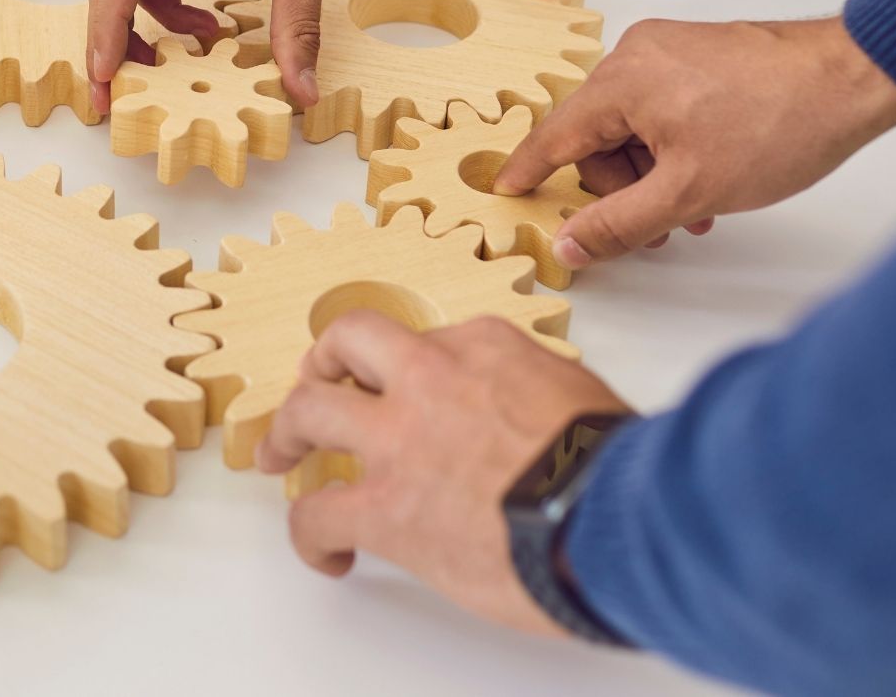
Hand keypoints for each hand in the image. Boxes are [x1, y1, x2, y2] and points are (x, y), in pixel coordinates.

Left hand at [257, 311, 627, 632]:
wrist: (614, 515)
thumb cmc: (617, 468)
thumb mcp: (582, 396)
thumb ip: (541, 397)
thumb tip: (538, 429)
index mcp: (485, 346)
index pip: (428, 342)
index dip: (415, 370)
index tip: (416, 392)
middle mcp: (430, 377)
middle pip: (349, 344)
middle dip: (323, 365)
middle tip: (314, 389)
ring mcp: (398, 440)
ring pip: (309, 411)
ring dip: (287, 434)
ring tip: (278, 457)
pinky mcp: (384, 507)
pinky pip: (316, 514)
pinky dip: (310, 535)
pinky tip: (329, 553)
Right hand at [495, 17, 895, 266]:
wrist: (856, 77)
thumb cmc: (782, 122)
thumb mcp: (690, 192)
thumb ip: (619, 224)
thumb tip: (569, 244)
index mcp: (621, 80)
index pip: (554, 136)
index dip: (529, 172)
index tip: (506, 193)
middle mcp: (635, 54)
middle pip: (594, 137)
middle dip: (620, 188)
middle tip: (658, 226)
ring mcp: (667, 51)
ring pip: (630, 128)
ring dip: (651, 174)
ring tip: (696, 208)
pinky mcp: (695, 56)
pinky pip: (659, 109)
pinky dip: (672, 148)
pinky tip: (706, 177)